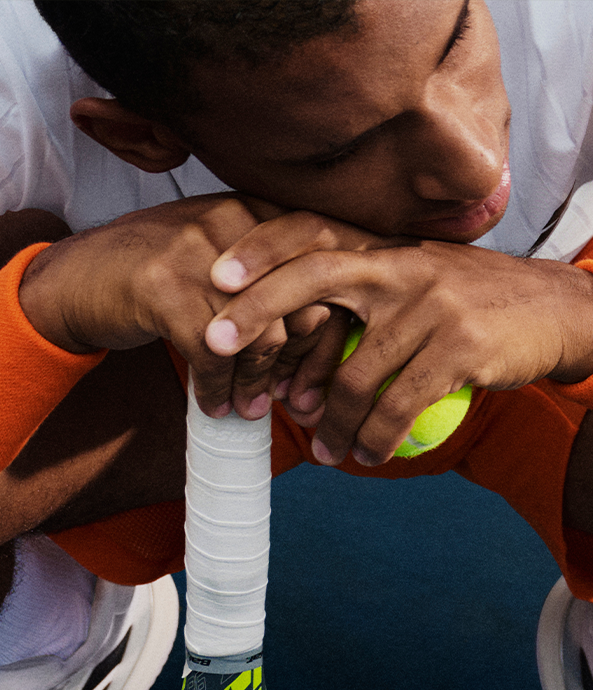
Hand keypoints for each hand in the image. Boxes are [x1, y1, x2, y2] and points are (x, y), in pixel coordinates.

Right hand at [16, 197, 400, 418]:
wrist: (81, 274)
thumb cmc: (166, 274)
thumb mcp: (224, 260)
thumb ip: (275, 280)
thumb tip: (329, 327)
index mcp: (260, 212)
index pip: (320, 276)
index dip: (324, 331)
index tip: (311, 369)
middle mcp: (235, 223)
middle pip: (300, 306)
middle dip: (295, 361)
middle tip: (284, 394)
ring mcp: (199, 252)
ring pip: (261, 334)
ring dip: (256, 382)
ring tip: (249, 407)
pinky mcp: (165, 286)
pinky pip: (214, 354)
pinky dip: (216, 389)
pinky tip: (214, 404)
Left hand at [205, 241, 592, 464]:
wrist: (553, 310)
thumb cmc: (475, 300)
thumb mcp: (424, 278)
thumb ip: (372, 290)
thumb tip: (309, 330)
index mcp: (390, 249)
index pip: (313, 239)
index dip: (260, 256)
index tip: (214, 283)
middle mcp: (405, 268)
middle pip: (315, 284)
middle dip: (261, 318)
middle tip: (220, 352)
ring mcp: (432, 307)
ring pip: (356, 375)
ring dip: (331, 424)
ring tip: (325, 452)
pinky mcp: (460, 348)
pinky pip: (398, 405)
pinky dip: (376, 437)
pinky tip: (370, 454)